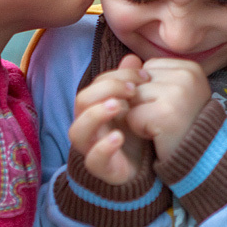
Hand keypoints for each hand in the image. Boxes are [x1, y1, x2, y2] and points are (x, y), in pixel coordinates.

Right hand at [69, 54, 150, 184]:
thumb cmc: (138, 131)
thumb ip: (132, 82)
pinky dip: (103, 147)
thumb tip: (131, 58)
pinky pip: (93, 160)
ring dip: (96, 114)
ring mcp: (92, 147)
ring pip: (78, 130)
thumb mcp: (138, 105)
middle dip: (105, 90)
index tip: (144, 76)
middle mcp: (89, 125)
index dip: (117, 76)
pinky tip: (119, 137)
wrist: (149, 166)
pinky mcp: (103, 169)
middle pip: (81, 101)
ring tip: (118, 106)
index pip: (96, 84)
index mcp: (96, 107)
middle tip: (132, 90)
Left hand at [125, 58, 210, 162]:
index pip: (148, 67)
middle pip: (139, 81)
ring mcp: (177, 93)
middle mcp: (186, 76)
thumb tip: (127, 59)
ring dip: (139, 116)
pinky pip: (132, 115)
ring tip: (161, 125)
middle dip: (143, 102)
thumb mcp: (173, 93)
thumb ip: (151, 75)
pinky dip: (138, 129)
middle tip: (165, 117)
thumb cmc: (185, 124)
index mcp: (190, 67)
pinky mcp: (165, 113)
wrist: (204, 156)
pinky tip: (158, 134)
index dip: (150, 89)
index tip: (169, 105)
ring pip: (133, 97)